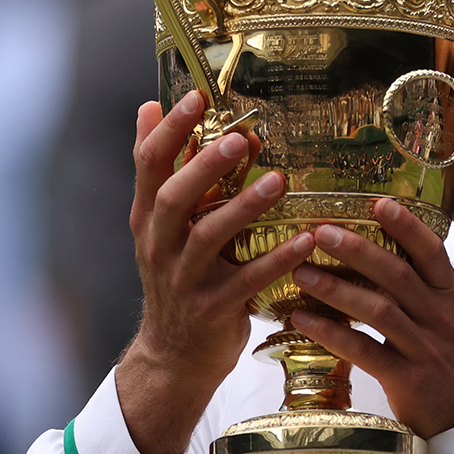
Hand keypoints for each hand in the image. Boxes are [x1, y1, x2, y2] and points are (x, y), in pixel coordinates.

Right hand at [120, 91, 314, 453]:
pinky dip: (275, 260)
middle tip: (240, 138)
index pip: (148, 165)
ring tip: (278, 182)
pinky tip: (306, 241)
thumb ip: (160, 169)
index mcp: (147, 219)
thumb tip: (148, 107)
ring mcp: (183, 280)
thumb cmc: (178, 278)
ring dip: (243, 208)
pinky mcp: (212, 311)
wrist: (174, 356)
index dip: (169, 130)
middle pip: (173, 198)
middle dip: (204, 166)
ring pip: (208, 238)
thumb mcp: (159, 225)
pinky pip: (246, 282)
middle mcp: (159, 246)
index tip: (196, 97)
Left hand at [288, 199, 453, 437]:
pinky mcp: (409, 380)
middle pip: (398, 275)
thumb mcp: (451, 324)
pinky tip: (304, 321)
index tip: (380, 203)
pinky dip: (331, 334)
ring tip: (301, 273)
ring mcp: (426, 349)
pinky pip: (364, 351)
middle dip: (358, 249)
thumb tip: (381, 261)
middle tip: (322, 231)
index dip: (407, 226)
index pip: (432, 253)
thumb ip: (423, 294)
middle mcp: (441, 319)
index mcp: (452, 300)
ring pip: (379, 309)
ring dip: (337, 288)